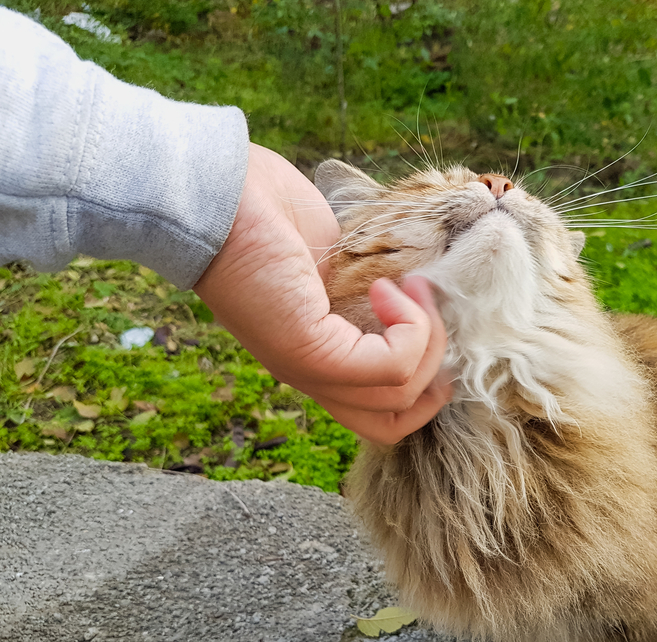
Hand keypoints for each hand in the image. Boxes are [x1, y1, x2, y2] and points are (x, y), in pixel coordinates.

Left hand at [193, 143, 449, 443]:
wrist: (214, 193)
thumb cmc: (267, 210)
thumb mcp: (334, 256)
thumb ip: (368, 286)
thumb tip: (417, 282)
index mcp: (317, 356)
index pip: (381, 410)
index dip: (421, 373)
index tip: (423, 313)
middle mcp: (312, 375)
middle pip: (395, 424)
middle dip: (434, 374)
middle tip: (424, 310)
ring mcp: (309, 369)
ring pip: (400, 399)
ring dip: (427, 340)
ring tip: (409, 287)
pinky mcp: (310, 351)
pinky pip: (391, 367)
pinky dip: (410, 327)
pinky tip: (384, 287)